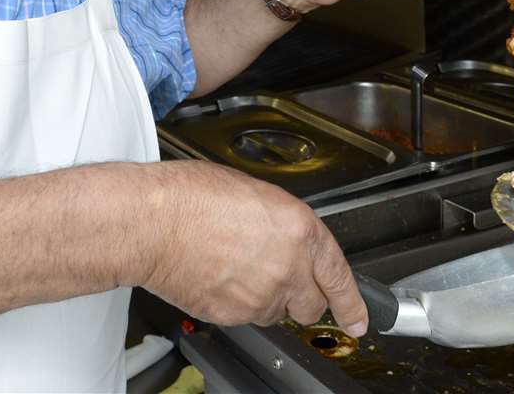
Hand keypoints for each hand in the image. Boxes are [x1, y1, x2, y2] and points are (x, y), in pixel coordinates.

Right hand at [138, 161, 367, 335]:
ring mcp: (261, 295)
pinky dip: (237, 303)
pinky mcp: (233, 315)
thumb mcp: (255, 194)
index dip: (353, 304)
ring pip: (276, 313)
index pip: (339, 277)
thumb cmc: (193, 197)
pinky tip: (219, 276)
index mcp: (299, 230)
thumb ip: (282, 225)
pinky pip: (245, 317)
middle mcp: (288, 267)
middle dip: (302, 297)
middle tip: (279, 279)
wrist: (153, 222)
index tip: (359, 319)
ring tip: (235, 266)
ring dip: (266, 298)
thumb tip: (284, 239)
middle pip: (312, 306)